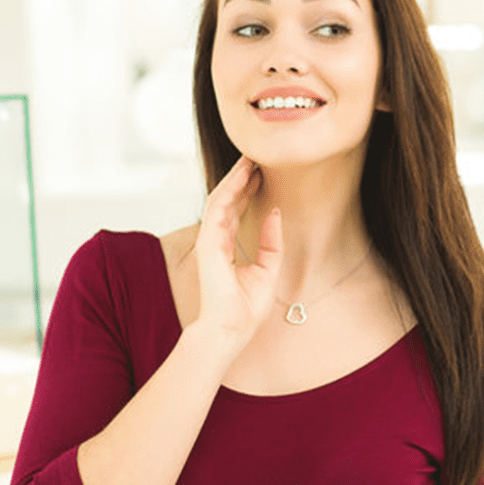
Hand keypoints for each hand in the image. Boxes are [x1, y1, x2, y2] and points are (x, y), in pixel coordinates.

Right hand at [193, 155, 282, 348]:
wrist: (232, 328)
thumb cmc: (247, 307)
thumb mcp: (269, 269)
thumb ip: (271, 242)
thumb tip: (275, 212)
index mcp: (227, 247)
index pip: (236, 211)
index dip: (248, 190)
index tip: (261, 173)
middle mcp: (216, 240)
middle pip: (227, 201)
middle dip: (240, 178)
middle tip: (254, 156)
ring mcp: (210, 240)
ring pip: (220, 199)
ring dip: (234, 178)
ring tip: (248, 159)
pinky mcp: (208, 243)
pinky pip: (217, 209)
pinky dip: (228, 190)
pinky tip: (241, 175)